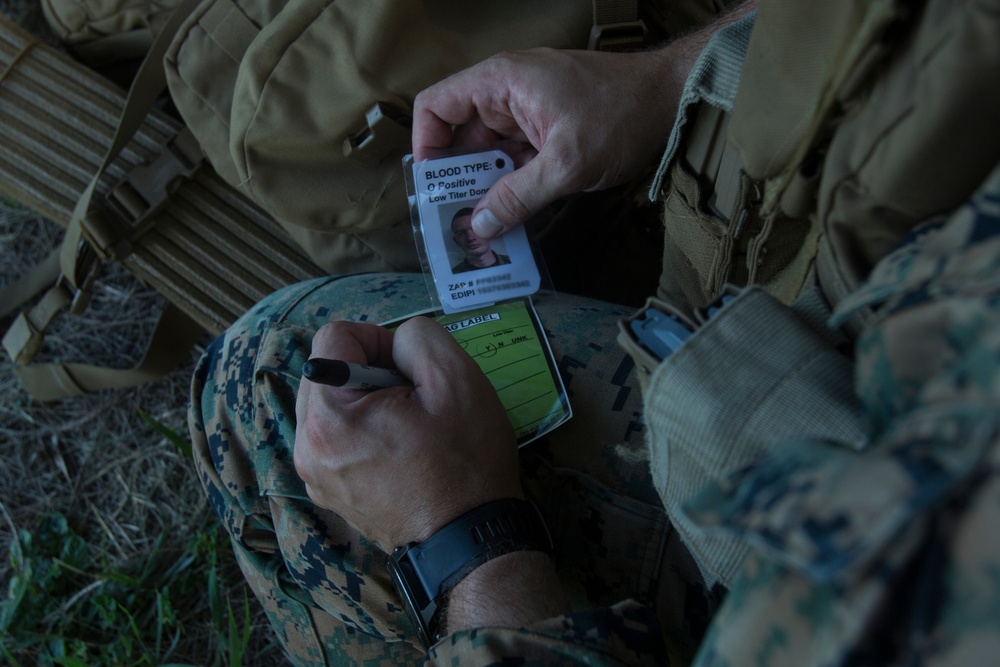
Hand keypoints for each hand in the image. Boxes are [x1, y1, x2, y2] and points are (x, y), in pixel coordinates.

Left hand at [293, 318, 521, 550]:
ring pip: (332, 403)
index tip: (411, 371)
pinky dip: (364, 432)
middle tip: (413, 401)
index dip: (380, 339)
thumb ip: (418, 337)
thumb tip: (394, 342)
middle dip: (370, 371)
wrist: (469, 540)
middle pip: (327, 370)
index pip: (334, 336)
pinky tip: (400, 451)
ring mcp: (314, 474)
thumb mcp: (457, 379)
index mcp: (329, 417)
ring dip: (367, 402)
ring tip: (408, 428)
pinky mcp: (328, 492)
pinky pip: (336, 437)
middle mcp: (307, 447)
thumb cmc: (465, 463)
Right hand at [412, 47, 682, 238]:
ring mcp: (526, 114)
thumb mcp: (566, 163)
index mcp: (500, 83)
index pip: (436, 107)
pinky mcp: (545, 133)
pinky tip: (510, 220)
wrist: (673, 99)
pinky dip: (510, 188)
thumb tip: (479, 226)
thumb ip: (519, 196)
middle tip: (456, 225)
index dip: (426, 147)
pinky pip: (514, 162)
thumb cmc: (621, 114)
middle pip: (460, 139)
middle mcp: (505, 95)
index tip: (433, 189)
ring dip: (485, 191)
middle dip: (456, 182)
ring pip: (488, 156)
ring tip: (482, 231)